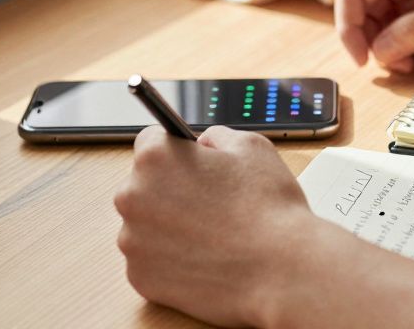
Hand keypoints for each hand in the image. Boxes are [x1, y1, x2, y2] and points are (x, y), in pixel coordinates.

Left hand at [114, 125, 315, 326]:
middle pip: (144, 184)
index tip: (193, 164)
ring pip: (146, 224)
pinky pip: (150, 259)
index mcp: (156, 158)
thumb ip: (216, 137)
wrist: (280, 270)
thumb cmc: (268, 208)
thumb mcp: (251, 147)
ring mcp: (132, 241)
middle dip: (171, 188)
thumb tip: (203, 145)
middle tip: (211, 202)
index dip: (179, 151)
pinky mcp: (139, 277)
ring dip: (170, 225)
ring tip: (212, 233)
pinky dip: (171, 258)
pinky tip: (205, 256)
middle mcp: (133, 197)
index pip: (151, 140)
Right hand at [333, 0, 413, 71]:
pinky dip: (413, 41)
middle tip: (401, 65)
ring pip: (382, 21)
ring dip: (396, 45)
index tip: (361, 59)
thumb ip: (413, 31)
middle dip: (376, 41)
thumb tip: (379, 53)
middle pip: (364, 9)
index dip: (348, 27)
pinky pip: (402, 24)